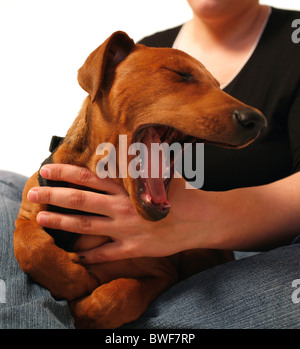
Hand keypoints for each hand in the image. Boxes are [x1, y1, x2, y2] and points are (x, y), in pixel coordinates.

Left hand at [28, 164, 205, 262]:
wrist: (199, 219)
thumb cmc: (180, 193)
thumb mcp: (160, 173)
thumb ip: (141, 163)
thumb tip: (129, 148)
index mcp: (126, 188)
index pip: (89, 177)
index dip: (66, 173)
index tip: (47, 169)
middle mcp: (121, 207)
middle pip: (80, 200)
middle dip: (53, 196)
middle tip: (33, 194)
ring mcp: (126, 229)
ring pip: (86, 226)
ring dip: (62, 222)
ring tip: (42, 219)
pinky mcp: (133, 248)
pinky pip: (105, 254)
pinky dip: (89, 256)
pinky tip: (75, 256)